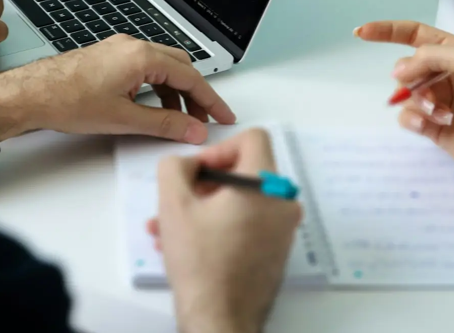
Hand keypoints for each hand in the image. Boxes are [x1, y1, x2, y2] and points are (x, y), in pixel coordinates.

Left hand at [0, 35, 235, 141]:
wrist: (31, 94)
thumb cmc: (67, 101)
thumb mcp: (123, 119)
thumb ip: (164, 124)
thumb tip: (193, 129)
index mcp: (141, 56)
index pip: (190, 77)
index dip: (211, 99)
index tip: (223, 116)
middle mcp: (132, 46)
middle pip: (179, 66)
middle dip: (195, 93)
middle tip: (203, 119)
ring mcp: (118, 50)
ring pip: (161, 67)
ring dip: (174, 92)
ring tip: (178, 120)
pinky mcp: (107, 57)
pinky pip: (142, 68)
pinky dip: (155, 87)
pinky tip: (151, 107)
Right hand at [149, 129, 300, 332]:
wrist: (220, 317)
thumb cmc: (201, 263)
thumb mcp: (173, 202)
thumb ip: (174, 166)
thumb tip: (185, 163)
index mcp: (266, 186)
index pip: (252, 138)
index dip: (219, 148)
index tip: (198, 172)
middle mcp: (283, 204)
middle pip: (244, 170)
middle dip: (205, 182)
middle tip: (181, 198)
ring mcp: (283, 230)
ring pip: (241, 200)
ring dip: (205, 206)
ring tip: (171, 225)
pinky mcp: (275, 250)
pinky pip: (247, 222)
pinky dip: (220, 224)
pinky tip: (188, 242)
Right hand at [356, 20, 453, 180]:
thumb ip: (429, 55)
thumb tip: (400, 72)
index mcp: (453, 52)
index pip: (413, 34)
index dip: (386, 31)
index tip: (360, 33)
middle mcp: (442, 73)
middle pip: (404, 67)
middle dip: (411, 79)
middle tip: (430, 92)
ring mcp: (436, 99)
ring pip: (403, 94)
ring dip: (418, 103)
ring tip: (440, 114)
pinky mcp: (430, 124)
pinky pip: (405, 116)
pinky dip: (414, 120)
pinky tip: (430, 126)